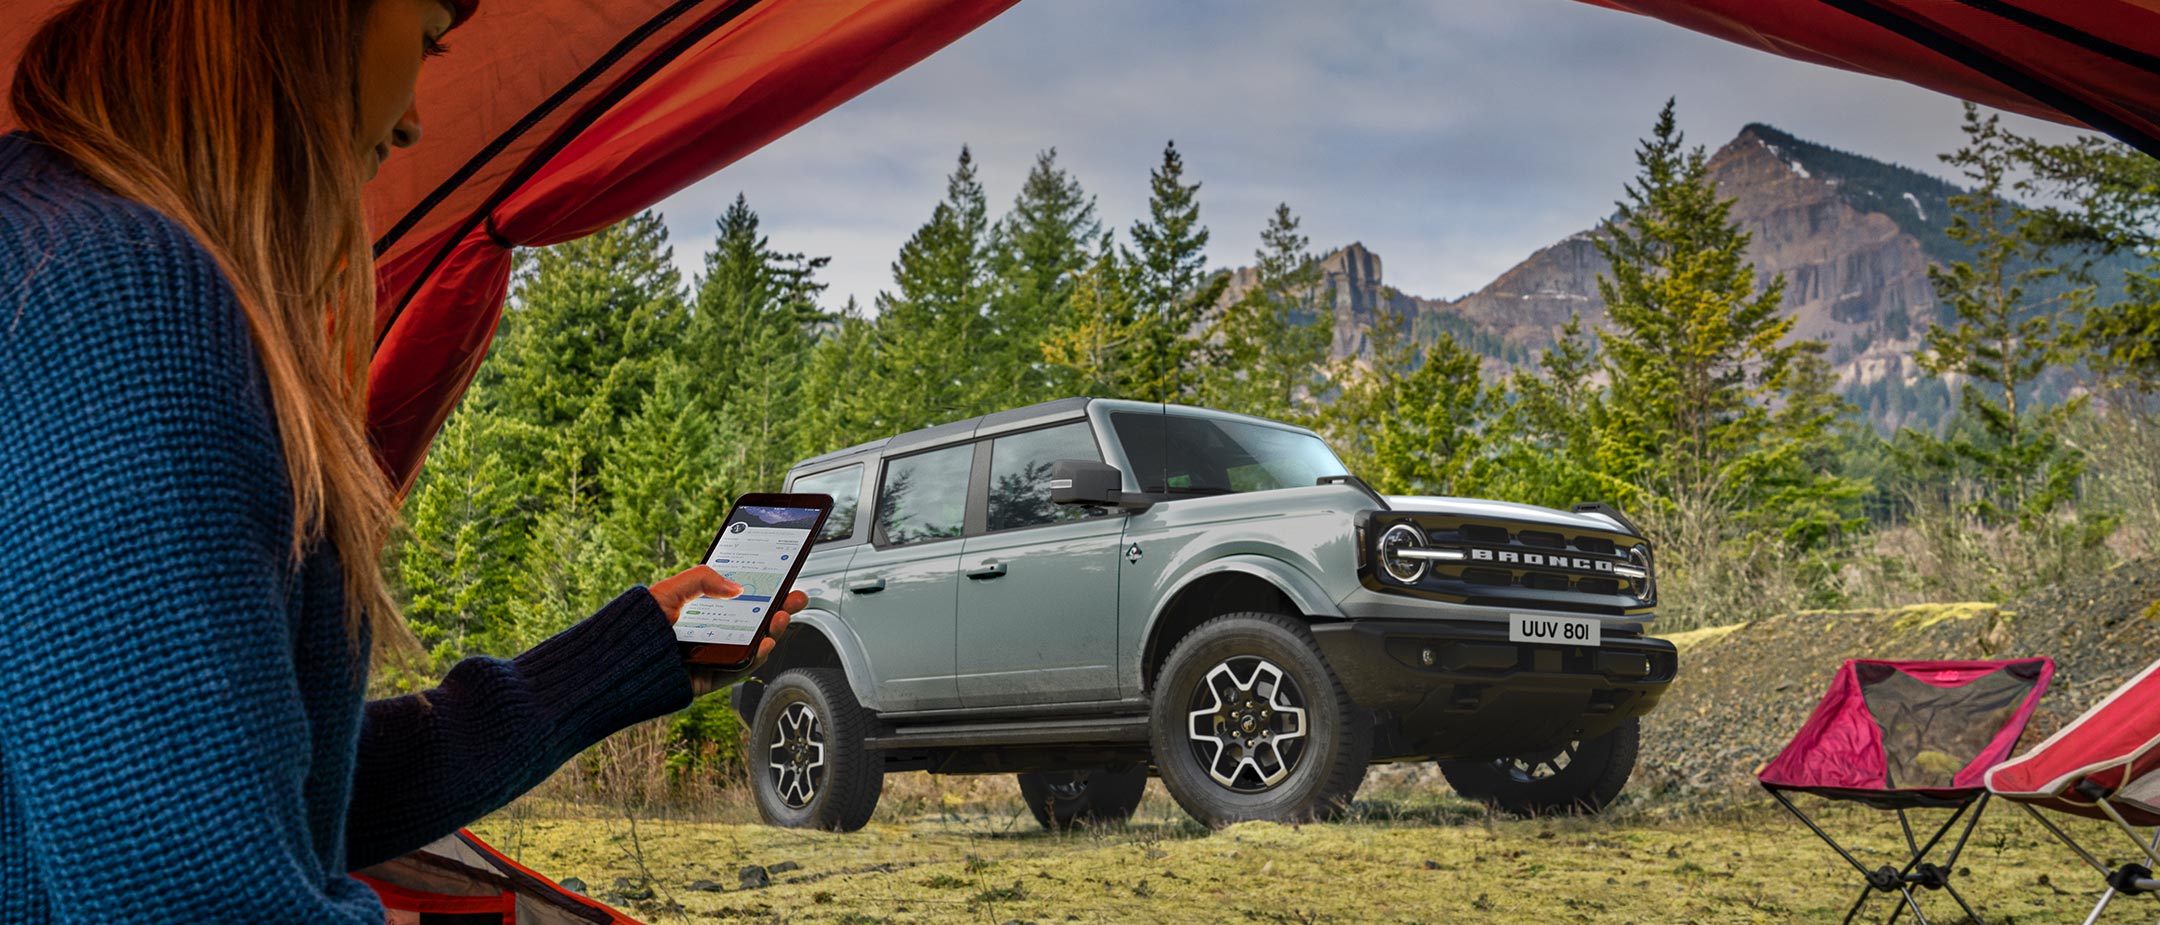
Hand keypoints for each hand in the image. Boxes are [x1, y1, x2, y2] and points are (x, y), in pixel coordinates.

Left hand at [648, 565, 807, 696]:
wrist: (618, 665)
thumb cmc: (637, 626)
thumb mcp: (670, 590)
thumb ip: (702, 579)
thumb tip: (736, 587)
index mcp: (702, 611)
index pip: (739, 597)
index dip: (763, 588)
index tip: (783, 578)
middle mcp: (712, 633)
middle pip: (753, 621)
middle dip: (779, 608)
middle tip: (795, 598)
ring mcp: (714, 655)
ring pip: (753, 644)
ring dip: (773, 630)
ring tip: (782, 616)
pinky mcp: (712, 677)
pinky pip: (741, 668)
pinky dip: (757, 656)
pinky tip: (766, 641)